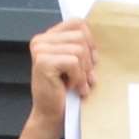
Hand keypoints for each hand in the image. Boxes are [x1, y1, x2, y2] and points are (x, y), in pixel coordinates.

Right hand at [26, 19, 96, 135]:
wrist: (51, 114)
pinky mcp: (43, 61)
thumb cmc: (65, 92)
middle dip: (88, 61)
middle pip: (81, 37)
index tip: (90, 62)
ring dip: (84, 72)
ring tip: (78, 84)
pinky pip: (74, 62)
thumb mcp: (76, 66)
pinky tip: (72, 87)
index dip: (90, 42)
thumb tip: (98, 42)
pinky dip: (78, 78)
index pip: (78, 23)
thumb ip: (82, 49)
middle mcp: (41, 40)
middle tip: (84, 78)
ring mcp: (40, 49)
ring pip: (79, 50)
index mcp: (49, 38)